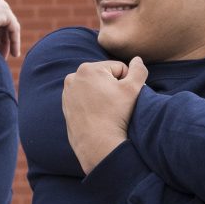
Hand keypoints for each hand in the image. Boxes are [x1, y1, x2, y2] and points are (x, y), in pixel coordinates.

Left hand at [62, 57, 146, 174]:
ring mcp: (67, 92)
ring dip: (103, 95)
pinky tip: (98, 115)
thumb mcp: (134, 89)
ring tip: (107, 110)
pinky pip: (85, 99)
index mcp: (88, 68)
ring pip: (94, 87)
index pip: (118, 68)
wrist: (97, 144)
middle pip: (104, 77)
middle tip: (116, 105)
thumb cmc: (116, 114)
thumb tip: (137, 59)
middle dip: (113, 87)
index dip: (127, 82)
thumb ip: (139, 70)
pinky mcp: (66, 105)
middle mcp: (73, 77)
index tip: (124, 97)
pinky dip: (92, 103)